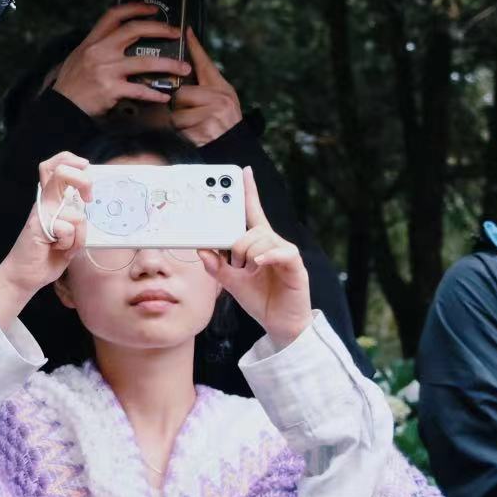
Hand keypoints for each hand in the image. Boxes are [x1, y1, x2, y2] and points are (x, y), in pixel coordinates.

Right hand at [0, 153, 91, 320]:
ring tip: (65, 245)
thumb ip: (76, 215)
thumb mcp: (68, 231)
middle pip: (61, 171)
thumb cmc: (47, 254)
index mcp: (51, 199)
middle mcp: (44, 202)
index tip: (85, 168)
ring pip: (76, 213)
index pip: (54, 165)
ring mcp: (41, 213)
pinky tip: (57, 249)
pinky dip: (70, 245)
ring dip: (79, 236)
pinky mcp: (40, 227)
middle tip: (88, 198)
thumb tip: (90, 204)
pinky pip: (69, 230)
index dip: (70, 159)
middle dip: (83, 180)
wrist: (24, 275)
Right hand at [50, 3, 190, 115]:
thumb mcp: (79, 57)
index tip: (153, 9)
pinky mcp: (111, 89)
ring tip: (183, 68)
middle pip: (135, 30)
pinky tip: (164, 95)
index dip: (136, 8)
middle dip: (161, 29)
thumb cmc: (71, 84)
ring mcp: (106, 70)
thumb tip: (119, 40)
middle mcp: (100, 51)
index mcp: (92, 42)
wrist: (61, 106)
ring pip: (146, 62)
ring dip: (169, 65)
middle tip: (176, 34)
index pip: (114, 16)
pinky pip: (140, 90)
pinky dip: (154, 93)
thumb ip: (98, 47)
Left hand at [168, 31, 242, 146]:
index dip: (194, 46)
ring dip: (179, 121)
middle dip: (179, 106)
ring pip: (176, 112)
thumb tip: (184, 74)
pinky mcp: (205, 128)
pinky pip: (179, 127)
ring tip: (195, 125)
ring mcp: (213, 113)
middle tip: (191, 114)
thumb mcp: (222, 99)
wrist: (235, 146)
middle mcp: (219, 97)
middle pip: (180, 94)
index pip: (205, 63)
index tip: (186, 31)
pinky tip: (195, 134)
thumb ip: (205, 87)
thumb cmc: (224, 122)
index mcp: (221, 88)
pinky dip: (182, 133)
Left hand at [199, 169, 311, 347]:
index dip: (248, 192)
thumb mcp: (231, 283)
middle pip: (248, 230)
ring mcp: (284, 252)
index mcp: (256, 243)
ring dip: (248, 258)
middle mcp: (271, 242)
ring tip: (251, 273)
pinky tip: (259, 264)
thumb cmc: (259, 298)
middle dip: (236, 248)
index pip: (252, 212)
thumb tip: (201, 250)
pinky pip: (279, 252)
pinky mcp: (295, 264)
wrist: (280, 323)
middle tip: (238, 267)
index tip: (244, 172)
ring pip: (258, 241)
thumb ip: (216, 267)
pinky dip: (266, 257)